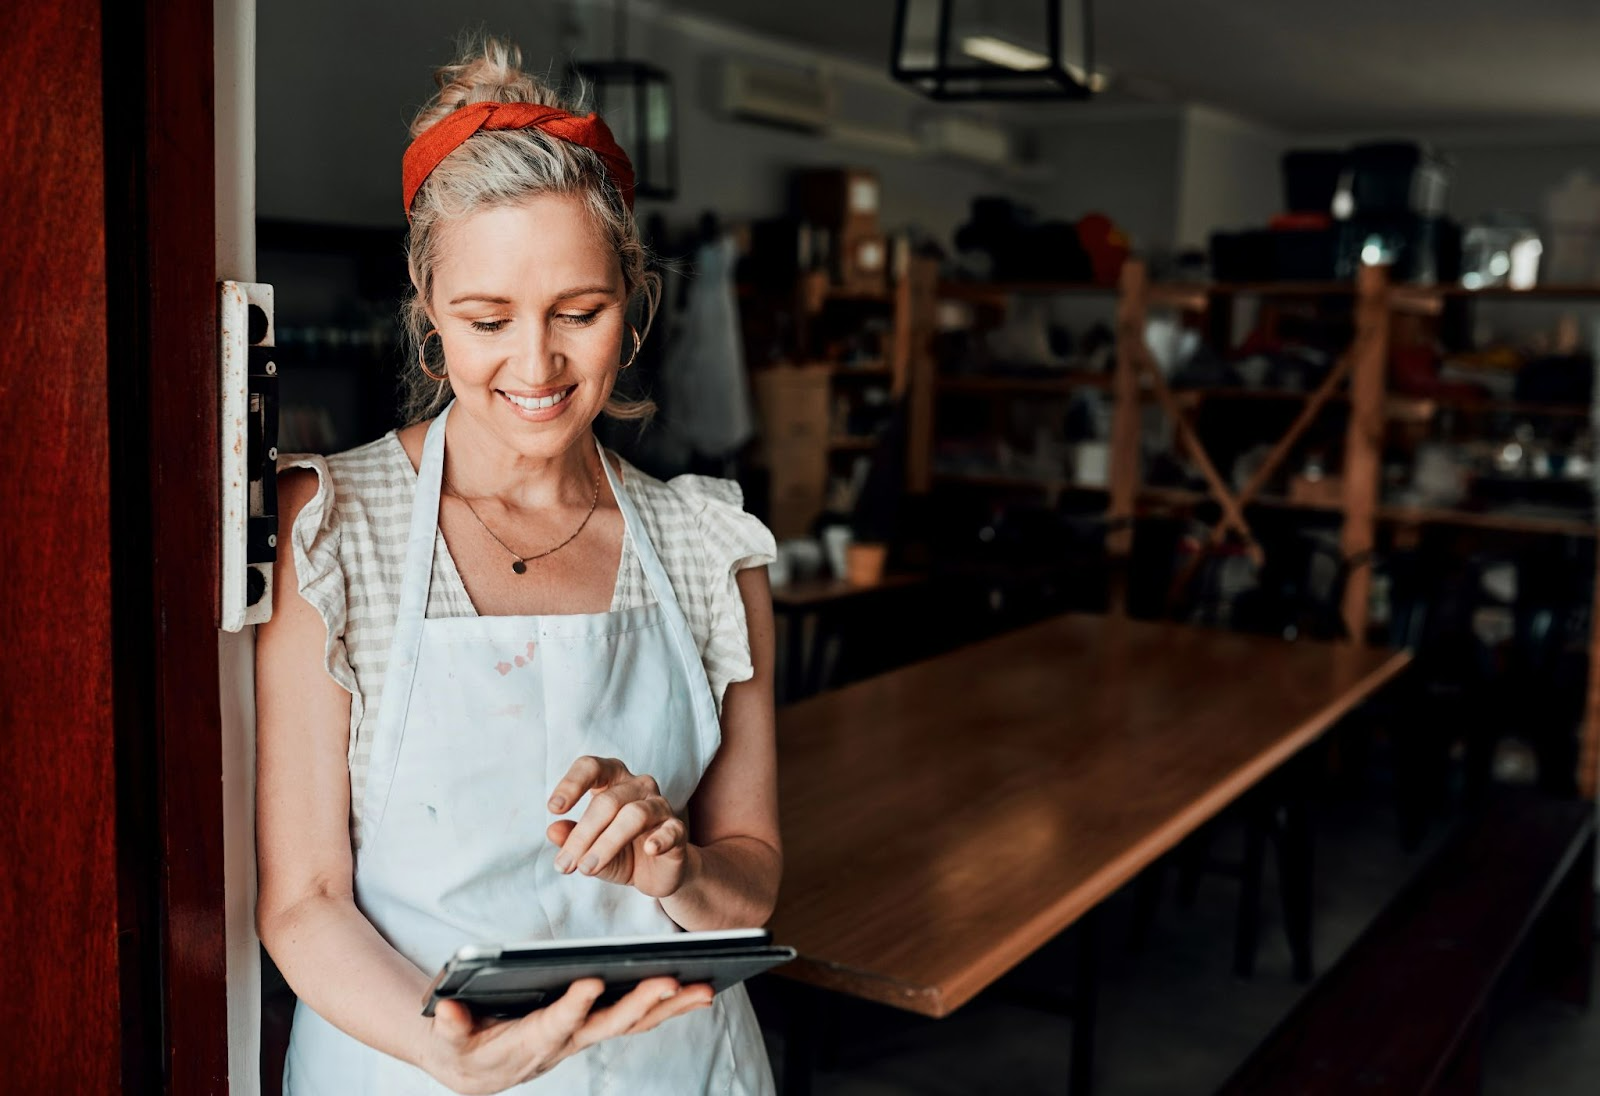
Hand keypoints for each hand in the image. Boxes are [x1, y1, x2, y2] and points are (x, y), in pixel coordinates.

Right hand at [423, 976, 712, 1093]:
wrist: (478, 1070)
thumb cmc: (464, 1046)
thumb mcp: (449, 1039)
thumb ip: (449, 1026)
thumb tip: (446, 1009)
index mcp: (530, 1039)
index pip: (555, 1023)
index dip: (572, 1007)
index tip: (590, 983)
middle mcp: (567, 1040)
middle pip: (609, 1024)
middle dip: (640, 1003)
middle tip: (670, 980)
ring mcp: (586, 1036)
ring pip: (633, 1022)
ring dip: (669, 1007)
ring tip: (703, 988)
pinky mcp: (597, 1027)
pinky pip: (638, 1018)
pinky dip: (669, 1007)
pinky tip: (697, 991)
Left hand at [547, 756, 692, 898]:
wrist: (658, 874)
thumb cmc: (621, 852)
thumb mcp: (589, 848)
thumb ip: (572, 838)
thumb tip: (553, 830)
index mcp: (612, 781)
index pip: (591, 767)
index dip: (572, 783)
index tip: (554, 808)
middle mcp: (638, 786)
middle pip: (608, 801)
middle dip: (583, 834)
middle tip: (564, 864)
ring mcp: (660, 806)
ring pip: (634, 815)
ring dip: (607, 844)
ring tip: (587, 868)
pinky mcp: (677, 830)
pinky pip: (670, 830)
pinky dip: (660, 838)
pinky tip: (649, 849)